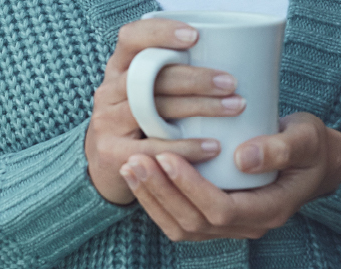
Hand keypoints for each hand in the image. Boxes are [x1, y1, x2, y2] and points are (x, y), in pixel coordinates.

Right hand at [88, 18, 249, 204]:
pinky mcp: (112, 152)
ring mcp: (107, 122)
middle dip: (195, 77)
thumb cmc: (141, 120)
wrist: (107, 164)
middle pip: (150, 76)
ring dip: (198, 106)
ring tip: (233, 107)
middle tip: (230, 82)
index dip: (160, 33)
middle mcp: (109, 91)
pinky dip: (186, 146)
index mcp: (119, 67)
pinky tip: (213, 146)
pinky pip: (153, 147)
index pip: (131, 38)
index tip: (195, 37)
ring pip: (153, 108)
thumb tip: (232, 59)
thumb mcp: (146, 91)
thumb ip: (171, 74)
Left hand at [118, 112, 340, 240]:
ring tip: (131, 166)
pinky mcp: (217, 218)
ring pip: (182, 227)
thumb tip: (243, 158)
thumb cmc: (311, 145)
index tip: (168, 155)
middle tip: (137, 159)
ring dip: (152, 199)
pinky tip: (139, 177)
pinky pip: (180, 221)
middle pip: (195, 222)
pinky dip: (156, 202)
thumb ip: (280, 147)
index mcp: (271, 209)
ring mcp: (232, 226)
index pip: (222, 210)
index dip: (191, 187)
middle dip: (162, 192)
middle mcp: (249, 225)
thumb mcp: (306, 138)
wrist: (314, 160)